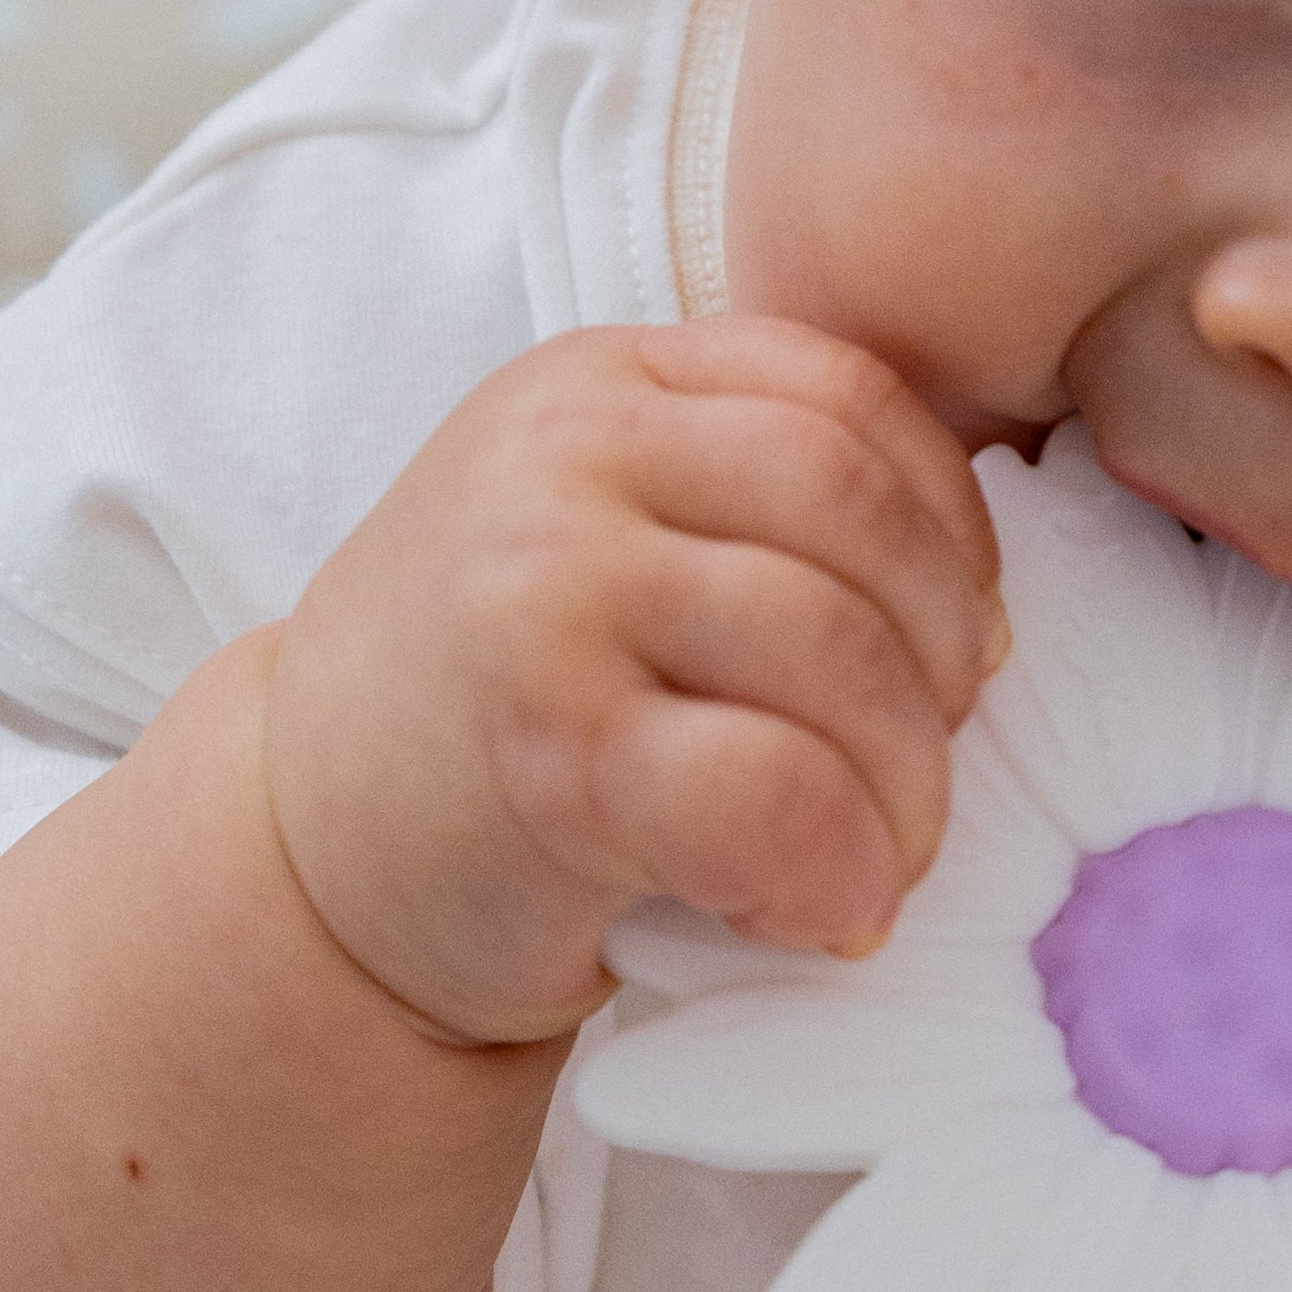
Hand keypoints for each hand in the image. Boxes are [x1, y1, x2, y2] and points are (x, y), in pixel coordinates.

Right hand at [261, 317, 1005, 1049]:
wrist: (301, 864)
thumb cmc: (491, 720)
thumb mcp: (600, 546)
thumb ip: (746, 515)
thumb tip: (990, 617)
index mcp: (600, 381)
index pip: (850, 399)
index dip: (951, 536)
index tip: (957, 650)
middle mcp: (563, 454)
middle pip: (858, 517)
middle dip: (943, 669)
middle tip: (919, 780)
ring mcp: (545, 590)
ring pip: (834, 652)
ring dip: (904, 788)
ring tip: (875, 860)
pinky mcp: (548, 746)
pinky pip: (775, 790)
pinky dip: (839, 866)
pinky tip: (816, 910)